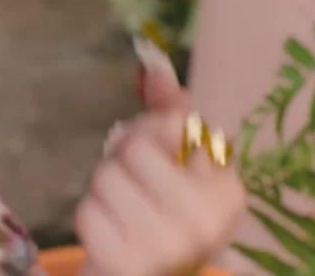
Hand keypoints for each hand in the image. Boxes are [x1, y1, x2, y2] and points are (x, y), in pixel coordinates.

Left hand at [74, 40, 246, 275]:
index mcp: (227, 191)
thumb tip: (151, 59)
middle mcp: (207, 221)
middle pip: (134, 146)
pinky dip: (90, 218)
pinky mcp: (127, 264)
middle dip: (122, 161)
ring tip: (122, 212)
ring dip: (102, 191)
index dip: (150, 132)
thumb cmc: (160, 215)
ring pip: (106, 177)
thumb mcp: (177, 164)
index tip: (158, 159)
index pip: (172, 122)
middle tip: (134, 189)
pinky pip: (87, 211)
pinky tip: (111, 234)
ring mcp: (168, 246)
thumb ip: (168, 111)